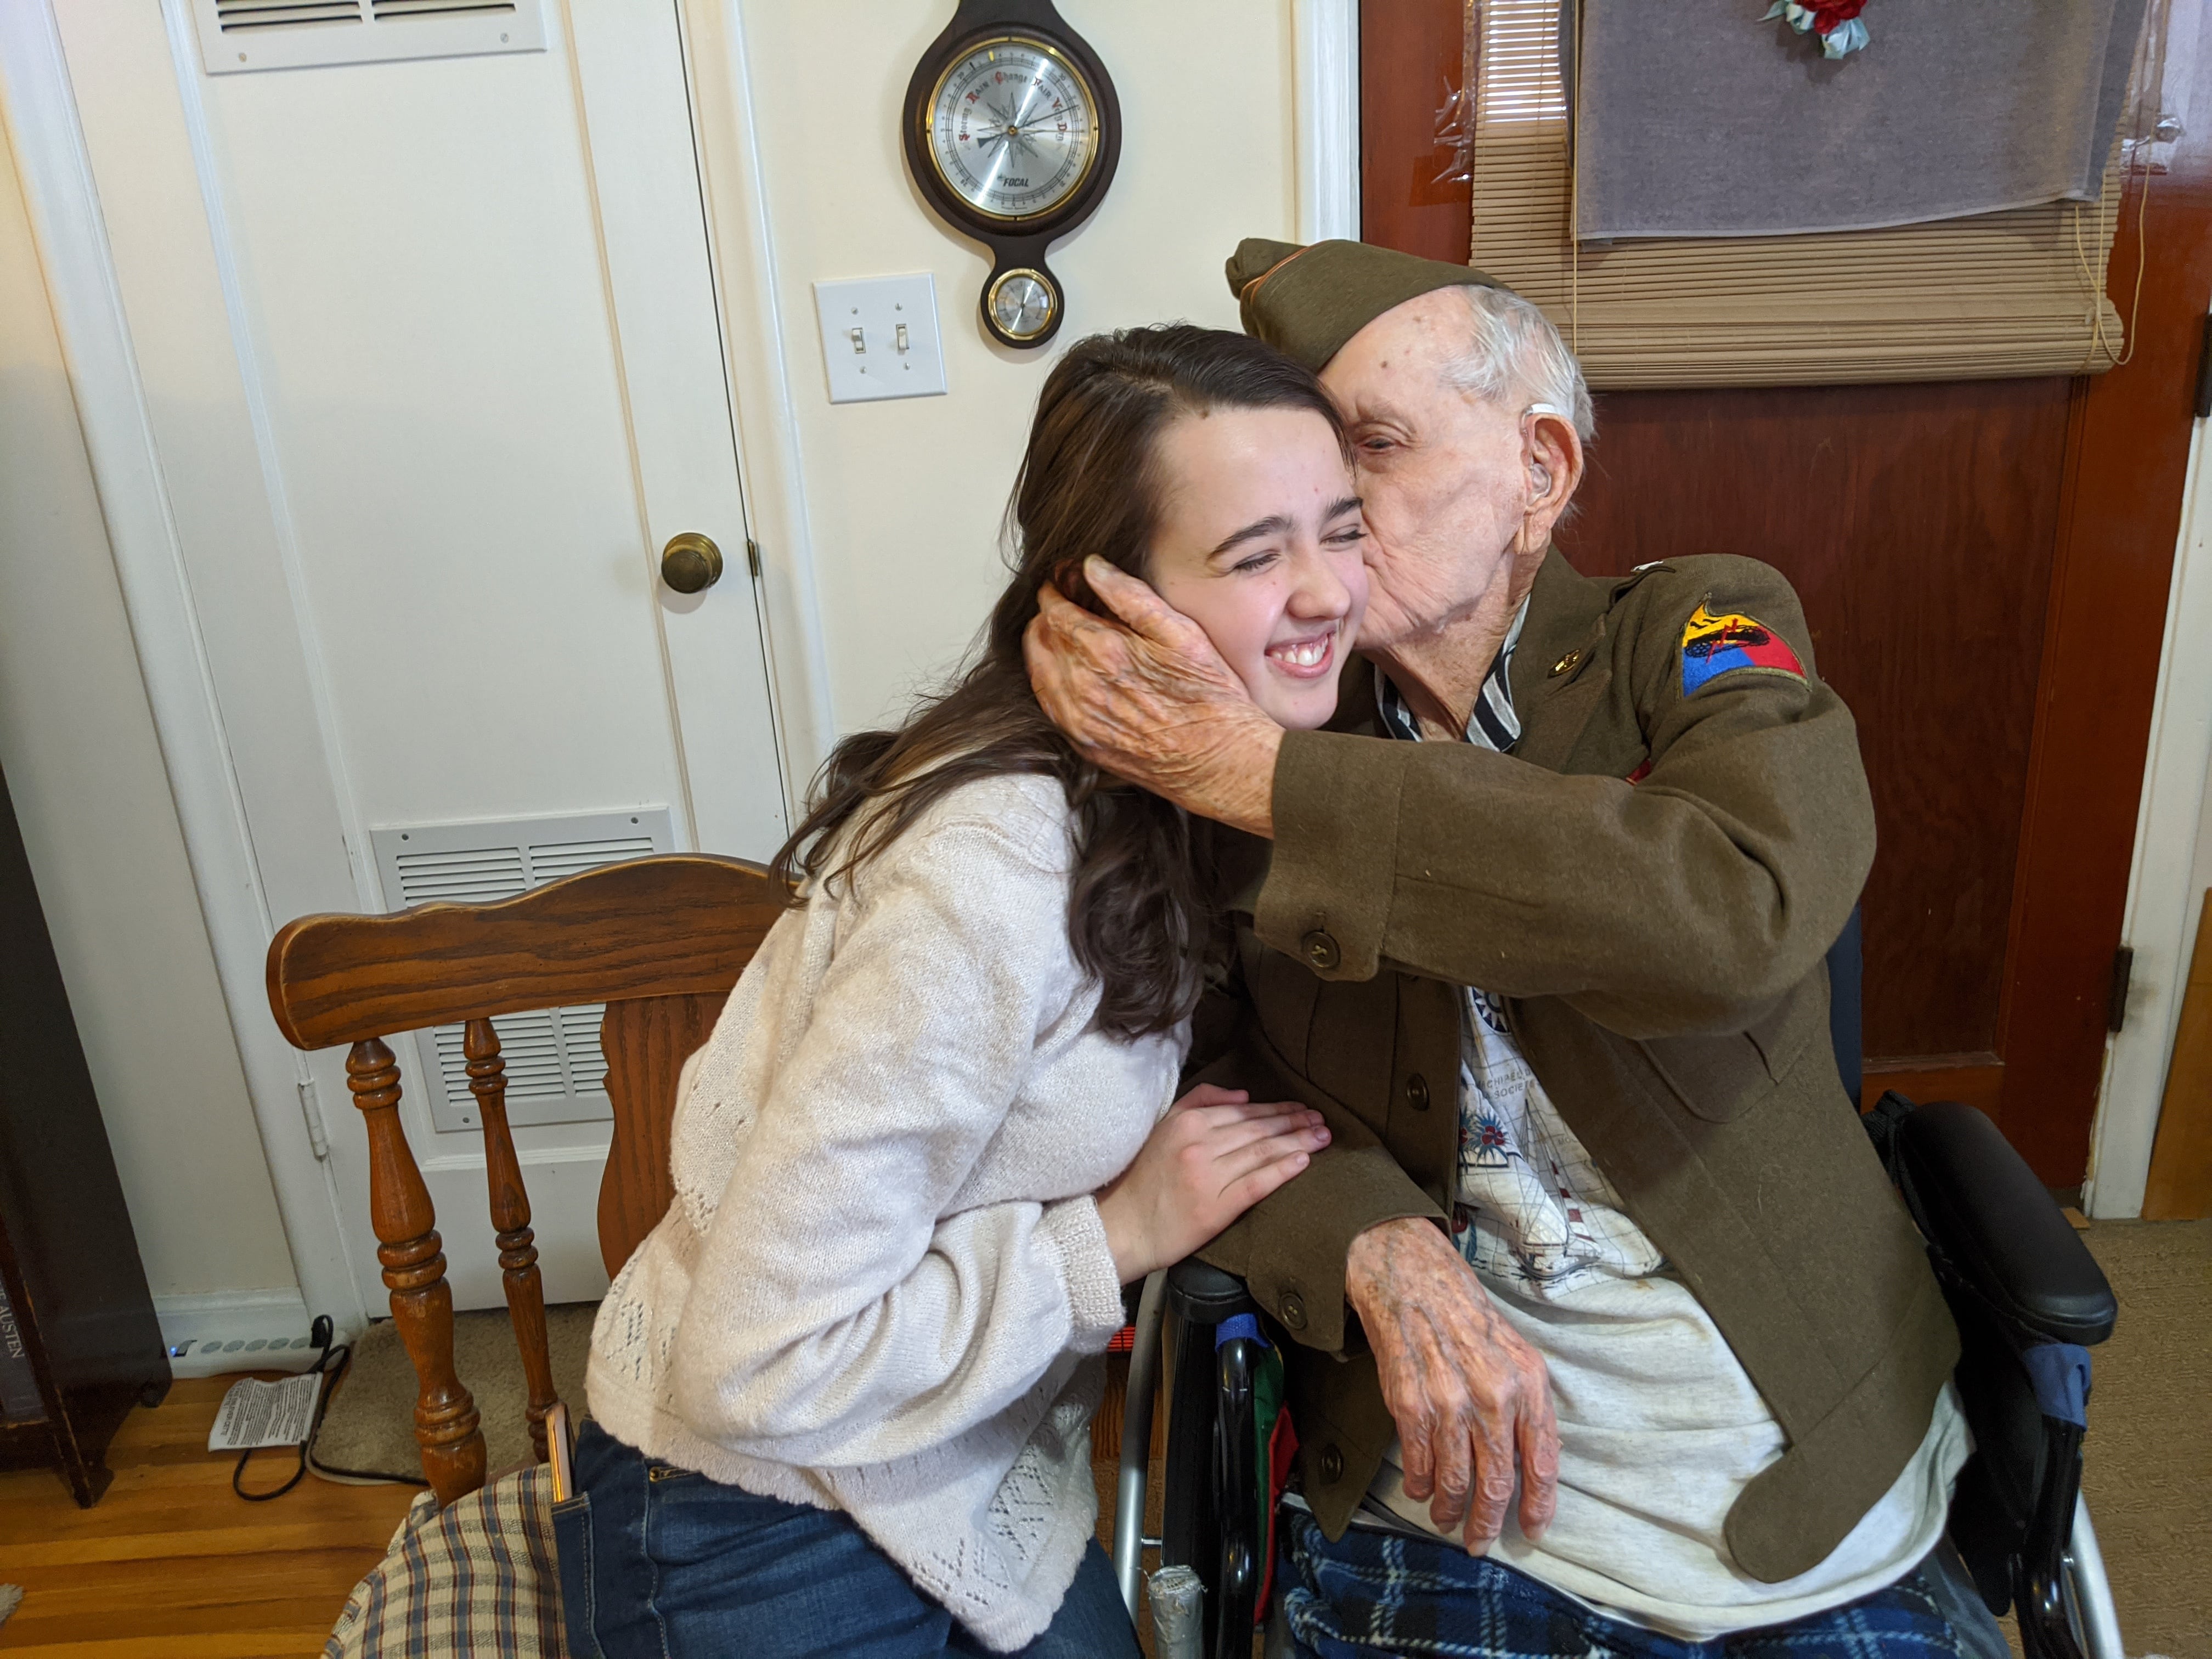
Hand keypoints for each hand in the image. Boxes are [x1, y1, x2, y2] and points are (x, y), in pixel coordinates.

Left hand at [1024, 558, 1284, 835]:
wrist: (1222, 762)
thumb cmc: (1212, 696)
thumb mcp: (1181, 633)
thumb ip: (1131, 596)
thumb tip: (1092, 567)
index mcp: (1104, 651)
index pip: (1055, 610)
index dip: (1054, 590)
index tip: (1061, 579)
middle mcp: (1081, 686)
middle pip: (1039, 639)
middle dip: (1045, 616)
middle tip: (1060, 604)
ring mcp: (1078, 719)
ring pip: (1037, 672)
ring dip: (1042, 648)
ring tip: (1059, 635)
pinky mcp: (1083, 744)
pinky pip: (1048, 705)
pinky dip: (1048, 682)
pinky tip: (1066, 674)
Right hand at [1096, 1084, 1328, 1282]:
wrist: (1123, 1227)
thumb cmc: (1144, 1178)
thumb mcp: (1164, 1128)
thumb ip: (1199, 1102)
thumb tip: (1243, 1095)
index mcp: (1187, 1123)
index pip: (1243, 1112)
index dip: (1276, 1109)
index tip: (1301, 1108)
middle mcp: (1199, 1145)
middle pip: (1258, 1129)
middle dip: (1294, 1122)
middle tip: (1321, 1119)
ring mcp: (1208, 1176)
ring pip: (1262, 1152)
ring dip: (1298, 1141)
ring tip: (1322, 1136)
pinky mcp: (1215, 1207)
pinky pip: (1256, 1183)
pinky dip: (1282, 1170)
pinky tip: (1304, 1161)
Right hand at [1345, 1216, 1558, 1548]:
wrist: (1413, 1277)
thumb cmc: (1466, 1317)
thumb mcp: (1515, 1353)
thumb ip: (1525, 1406)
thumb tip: (1527, 1465)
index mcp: (1529, 1383)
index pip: (1542, 1461)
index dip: (1539, 1504)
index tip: (1532, 1531)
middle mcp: (1494, 1394)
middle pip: (1496, 1482)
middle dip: (1489, 1522)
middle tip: (1480, 1542)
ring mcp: (1450, 1400)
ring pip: (1456, 1479)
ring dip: (1450, 1509)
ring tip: (1445, 1519)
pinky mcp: (1411, 1402)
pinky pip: (1419, 1460)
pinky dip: (1419, 1482)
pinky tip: (1420, 1488)